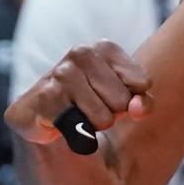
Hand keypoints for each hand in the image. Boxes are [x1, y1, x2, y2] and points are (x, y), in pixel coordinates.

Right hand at [5, 40, 152, 145]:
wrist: (40, 117)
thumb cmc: (90, 102)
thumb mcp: (125, 99)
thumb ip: (143, 101)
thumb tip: (137, 108)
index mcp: (104, 47)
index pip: (142, 83)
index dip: (131, 99)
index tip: (110, 97)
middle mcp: (82, 53)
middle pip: (123, 101)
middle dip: (110, 113)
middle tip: (88, 108)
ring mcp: (61, 73)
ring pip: (104, 118)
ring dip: (93, 126)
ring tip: (75, 114)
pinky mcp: (46, 97)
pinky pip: (82, 130)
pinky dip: (77, 136)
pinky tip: (61, 123)